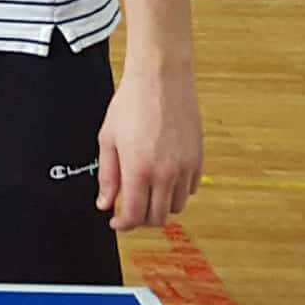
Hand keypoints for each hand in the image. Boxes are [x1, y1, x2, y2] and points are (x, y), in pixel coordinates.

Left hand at [95, 57, 201, 229]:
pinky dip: (176, 191)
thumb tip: (105, 203)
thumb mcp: (108, 139)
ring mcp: (185, 168)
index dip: (123, 225)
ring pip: (175, 206)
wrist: (161, 79)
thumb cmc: (131, 103)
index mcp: (138, 169)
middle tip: (129, 210)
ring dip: (159, 206)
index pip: (134, 215)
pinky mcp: (199, 160)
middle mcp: (165, 173)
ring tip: (145, 191)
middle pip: (157, 217)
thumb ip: (107, 176)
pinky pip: (190, 189)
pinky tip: (162, 178)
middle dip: (141, 219)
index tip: (116, 223)